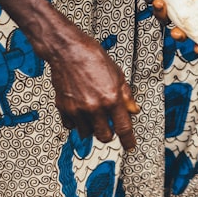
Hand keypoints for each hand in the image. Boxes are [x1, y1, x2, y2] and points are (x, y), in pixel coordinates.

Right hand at [48, 26, 140, 149]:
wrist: (67, 50)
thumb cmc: (92, 58)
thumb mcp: (117, 74)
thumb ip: (126, 95)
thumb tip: (133, 110)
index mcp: (111, 98)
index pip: (123, 128)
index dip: (128, 141)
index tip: (130, 146)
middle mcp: (94, 107)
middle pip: (104, 136)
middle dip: (109, 133)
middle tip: (109, 125)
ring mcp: (78, 109)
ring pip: (87, 133)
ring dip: (92, 127)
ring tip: (93, 113)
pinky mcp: (64, 108)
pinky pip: (71, 126)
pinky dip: (77, 122)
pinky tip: (80, 110)